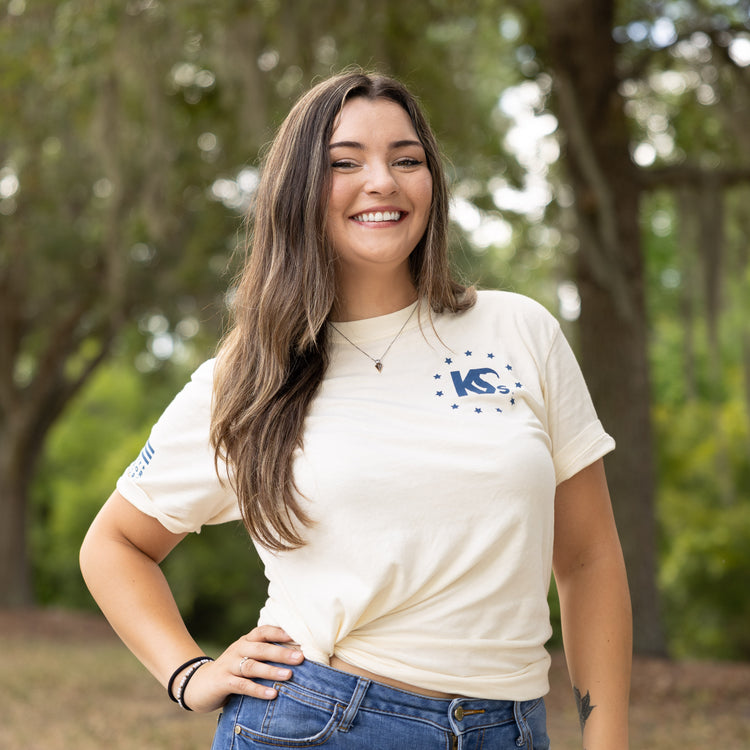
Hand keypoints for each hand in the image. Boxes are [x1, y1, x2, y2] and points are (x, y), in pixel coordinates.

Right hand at [181, 625, 303, 712]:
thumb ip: (264, 654)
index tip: (299, 636)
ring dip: (271, 670)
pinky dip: (258, 689)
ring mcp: (229, 665)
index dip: (280, 632)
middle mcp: (238, 649)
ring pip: (252, 666)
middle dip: (281, 653)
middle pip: (261, 648)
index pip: (264, 631)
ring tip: (289, 675)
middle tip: (300, 657)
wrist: (198, 684)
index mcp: (246, 641)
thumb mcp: (246, 658)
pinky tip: (272, 694)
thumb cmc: (232, 670)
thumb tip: (296, 654)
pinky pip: (242, 685)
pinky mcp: (223, 681)